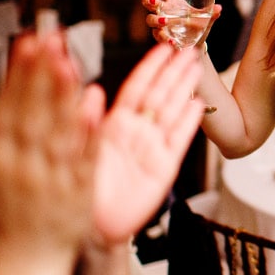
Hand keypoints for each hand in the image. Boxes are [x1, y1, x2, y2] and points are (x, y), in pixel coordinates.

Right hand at [0, 32, 102, 259]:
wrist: (30, 258)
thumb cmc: (2, 214)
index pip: (9, 105)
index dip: (19, 72)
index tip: (27, 42)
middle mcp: (24, 164)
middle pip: (35, 111)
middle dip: (42, 73)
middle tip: (51, 38)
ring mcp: (53, 176)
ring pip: (60, 129)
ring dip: (65, 93)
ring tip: (70, 60)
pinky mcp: (80, 189)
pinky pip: (85, 155)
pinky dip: (89, 129)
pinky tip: (94, 102)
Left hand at [91, 44, 203, 242]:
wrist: (92, 227)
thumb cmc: (79, 190)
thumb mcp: (76, 149)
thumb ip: (86, 120)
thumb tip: (91, 90)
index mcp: (113, 125)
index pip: (137, 88)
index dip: (151, 67)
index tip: (163, 48)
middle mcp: (135, 133)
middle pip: (159, 95)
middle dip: (174, 72)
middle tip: (190, 51)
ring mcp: (152, 149)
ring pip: (172, 112)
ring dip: (185, 89)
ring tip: (197, 69)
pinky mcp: (164, 167)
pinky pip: (179, 140)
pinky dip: (188, 122)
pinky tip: (197, 105)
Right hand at [142, 0, 221, 45]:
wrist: (196, 44)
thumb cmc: (197, 25)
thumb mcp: (205, 18)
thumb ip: (211, 13)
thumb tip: (219, 8)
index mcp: (173, 1)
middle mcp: (164, 11)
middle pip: (149, 3)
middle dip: (149, 1)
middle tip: (155, 1)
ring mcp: (160, 24)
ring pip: (150, 19)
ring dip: (157, 19)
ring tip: (165, 21)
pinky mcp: (161, 36)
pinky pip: (159, 36)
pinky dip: (165, 39)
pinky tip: (172, 42)